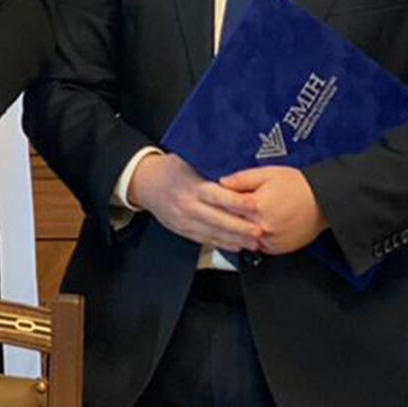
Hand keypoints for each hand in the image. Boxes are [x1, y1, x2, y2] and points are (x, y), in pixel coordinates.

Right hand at [126, 153, 264, 253]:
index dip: (237, 202)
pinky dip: (222, 244)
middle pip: (217, 220)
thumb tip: (238, 164)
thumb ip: (211, 166)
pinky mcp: (183, 230)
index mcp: (191, 187)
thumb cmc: (172, 170)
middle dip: (240, 228)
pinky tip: (237, 246)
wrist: (146, 184)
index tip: (255, 206)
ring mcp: (184, 220)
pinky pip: (205, 240)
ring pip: (213, 233)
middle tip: (261, 231)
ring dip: (235, 239)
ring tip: (255, 242)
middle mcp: (187, 206)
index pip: (217, 196)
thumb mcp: (188, 161)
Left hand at [219, 165, 327, 254]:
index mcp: (256, 206)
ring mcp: (270, 240)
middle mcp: (262, 226)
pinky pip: (255, 247)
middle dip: (219, 218)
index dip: (214, 200)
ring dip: (233, 232)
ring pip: (240, 239)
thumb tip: (220, 182)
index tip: (205, 197)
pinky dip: (248, 240)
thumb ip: (242, 178)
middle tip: (211, 211)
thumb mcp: (267, 173)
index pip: (224, 205)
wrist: (325, 201)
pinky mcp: (277, 249)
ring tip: (226, 221)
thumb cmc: (298, 185)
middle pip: (230, 224)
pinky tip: (245, 231)